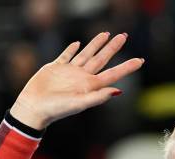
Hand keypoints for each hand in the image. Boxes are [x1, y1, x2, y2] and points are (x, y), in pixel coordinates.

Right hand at [10, 33, 143, 128]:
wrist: (33, 108)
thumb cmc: (56, 109)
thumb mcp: (79, 104)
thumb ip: (98, 97)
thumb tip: (118, 91)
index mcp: (90, 85)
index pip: (113, 73)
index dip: (127, 67)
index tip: (141, 60)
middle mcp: (82, 77)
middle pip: (102, 59)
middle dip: (113, 47)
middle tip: (124, 35)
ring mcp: (69, 72)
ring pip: (87, 53)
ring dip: (96, 44)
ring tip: (106, 34)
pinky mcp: (55, 68)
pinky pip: (66, 55)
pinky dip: (71, 49)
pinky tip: (78, 43)